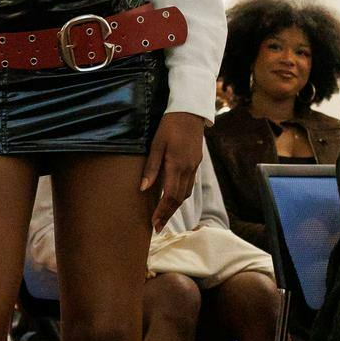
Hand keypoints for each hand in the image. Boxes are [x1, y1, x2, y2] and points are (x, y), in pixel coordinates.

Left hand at [142, 113, 204, 230]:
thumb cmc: (169, 126)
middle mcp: (188, 169)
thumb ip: (151, 168)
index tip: (154, 223)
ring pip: (185, 194)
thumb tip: (143, 189)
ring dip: (174, 207)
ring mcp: (194, 167)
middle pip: (179, 199)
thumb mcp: (155, 144)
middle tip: (157, 227)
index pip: (170, 196)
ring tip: (163, 217)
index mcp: (176, 165)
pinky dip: (180, 196)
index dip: (162, 212)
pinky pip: (189, 185)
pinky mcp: (196, 164)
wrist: (190, 112)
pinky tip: (172, 199)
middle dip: (168, 215)